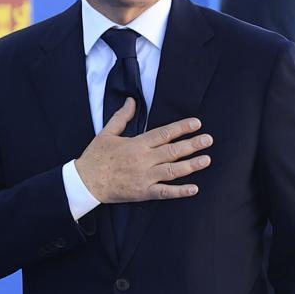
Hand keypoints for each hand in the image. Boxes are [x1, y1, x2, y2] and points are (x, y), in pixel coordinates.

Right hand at [74, 98, 212, 202]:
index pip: (164, 133)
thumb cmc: (95, 157)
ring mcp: (145, 177)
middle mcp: (144, 160)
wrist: (85, 182)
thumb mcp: (106, 133)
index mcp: (137, 144)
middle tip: (208, 139)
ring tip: (207, 159)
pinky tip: (194, 188)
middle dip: (192, 144)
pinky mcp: (143, 193)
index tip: (197, 123)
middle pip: (173, 150)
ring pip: (173, 170)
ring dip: (191, 165)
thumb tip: (131, 101)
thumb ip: (122, 117)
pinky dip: (180, 191)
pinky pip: (165, 192)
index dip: (182, 128)